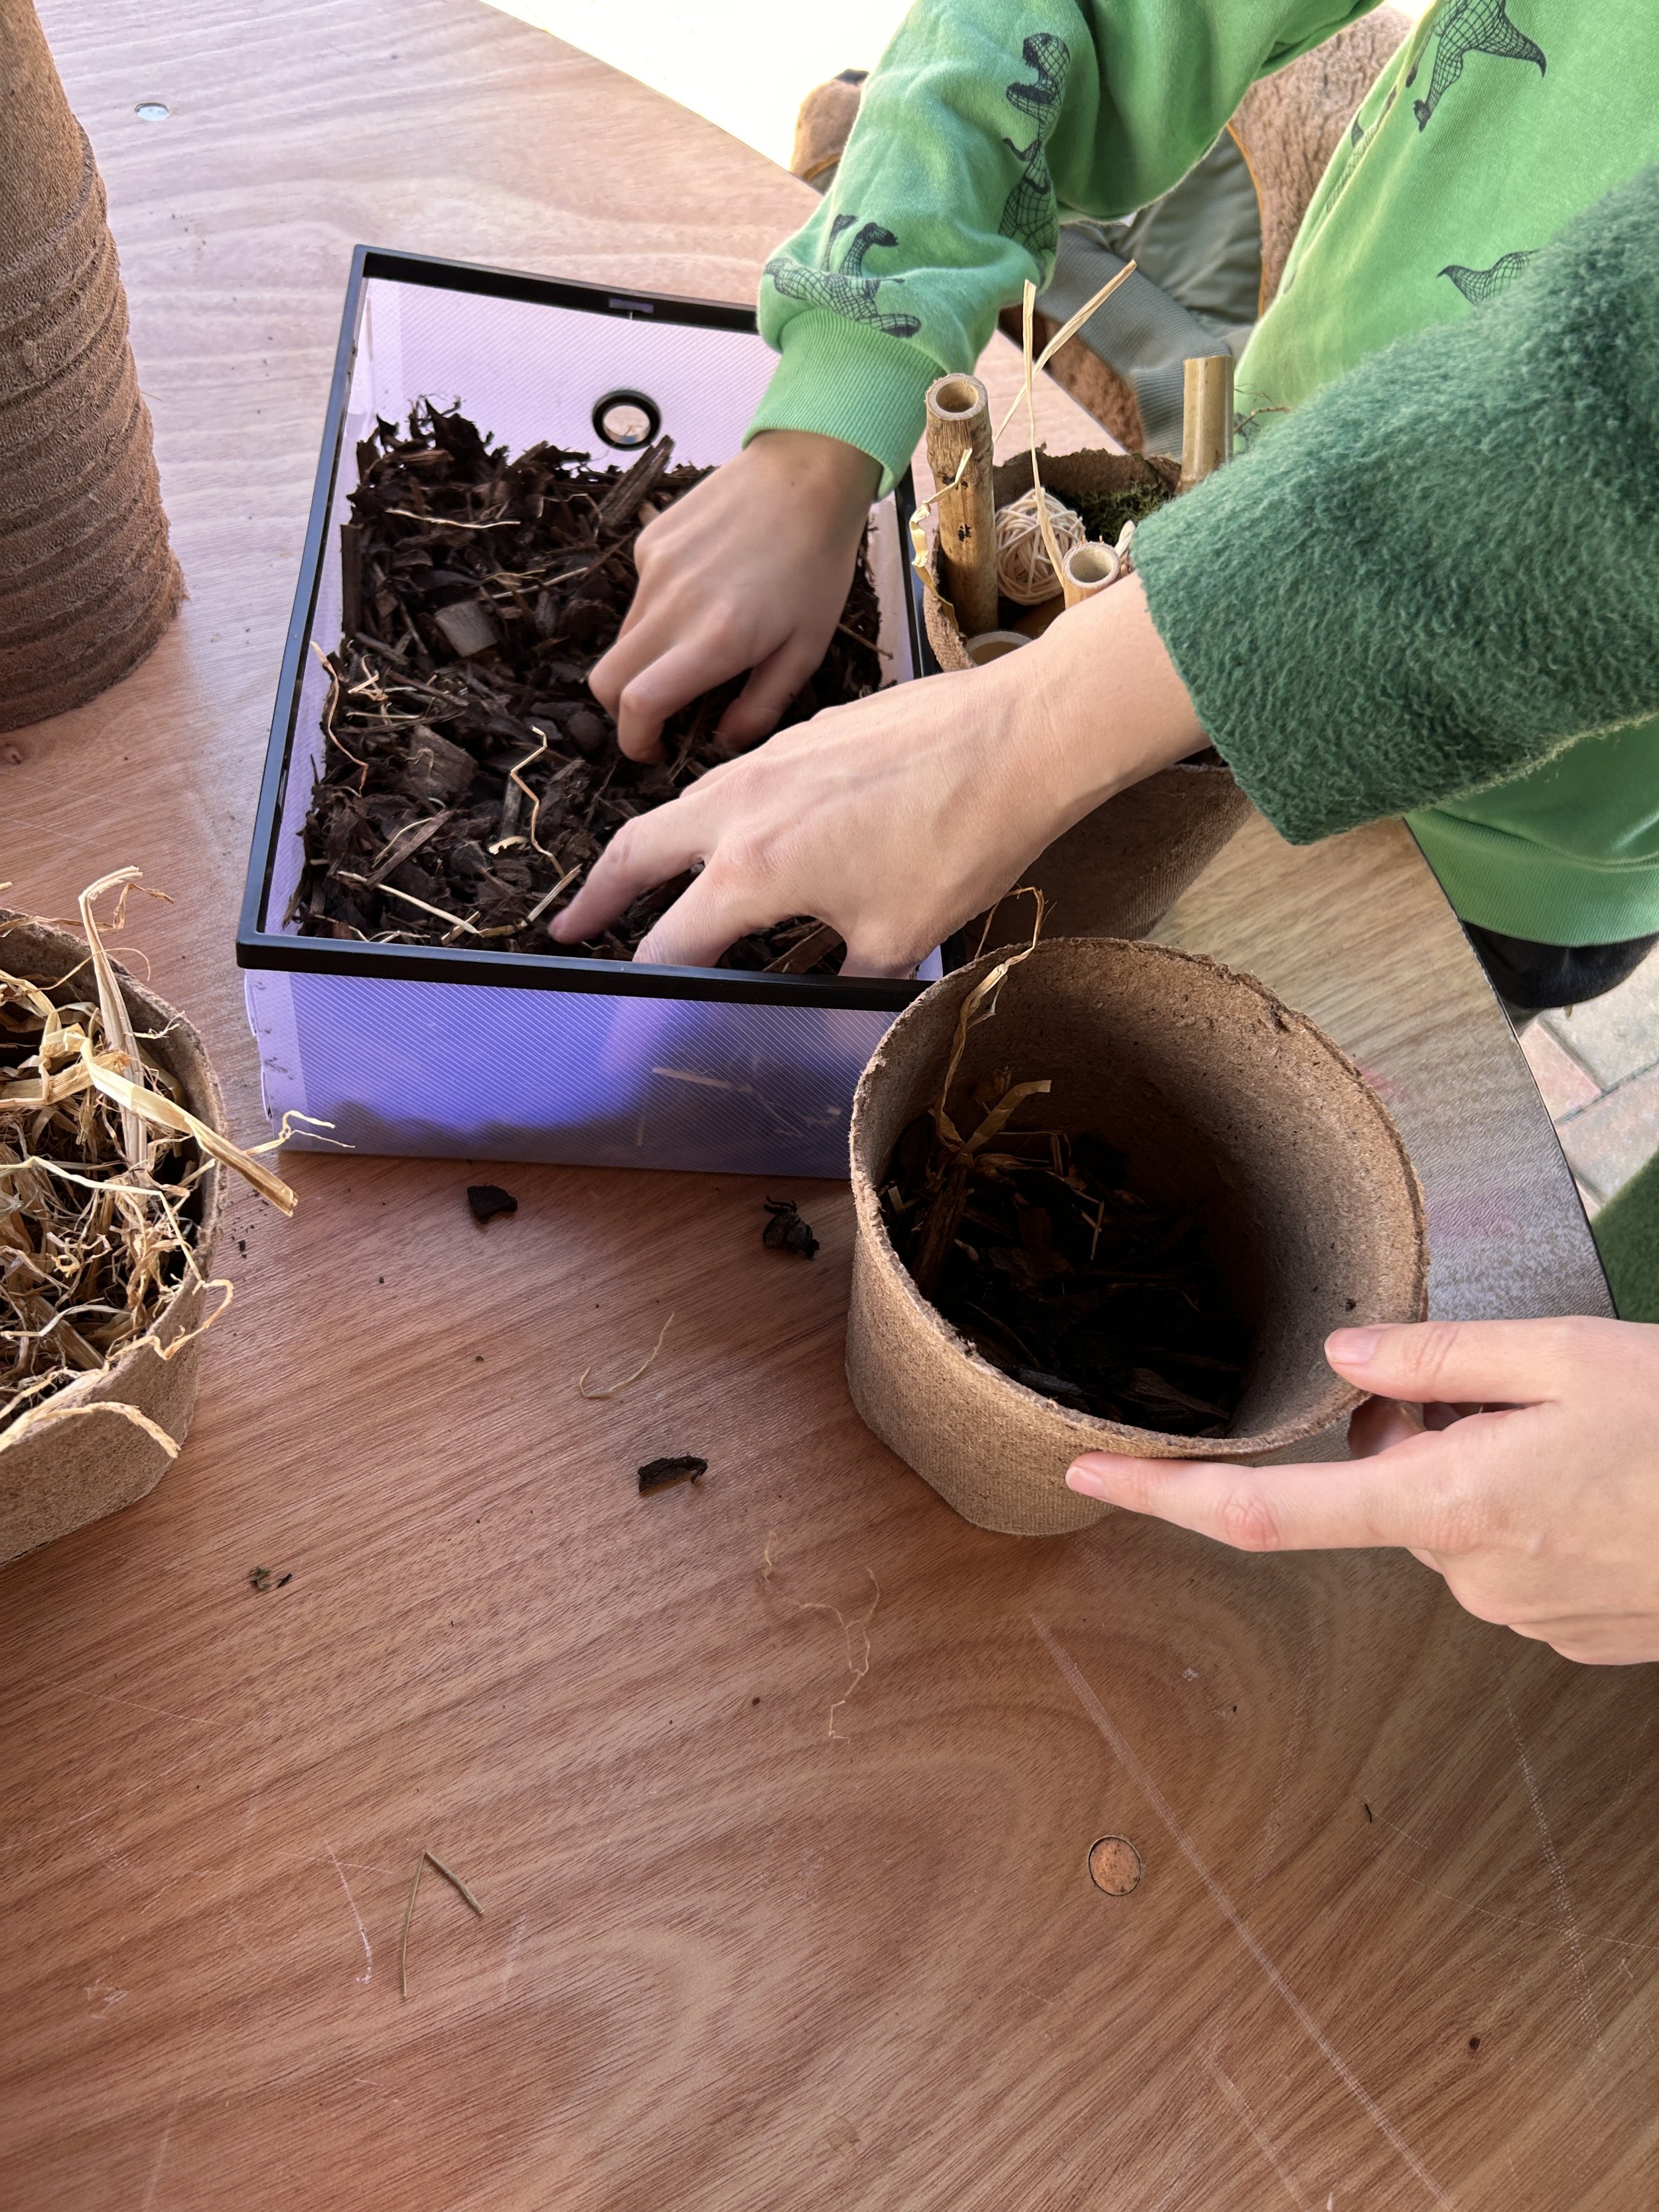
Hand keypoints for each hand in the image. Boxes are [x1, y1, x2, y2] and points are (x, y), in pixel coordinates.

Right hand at [554, 574, 1204, 973]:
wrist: (1018, 739)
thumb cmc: (962, 840)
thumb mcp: (898, 938)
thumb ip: (842, 975)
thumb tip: (825, 996)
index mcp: (751, 870)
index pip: (670, 944)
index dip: (642, 993)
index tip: (625, 1022)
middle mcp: (740, 808)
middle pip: (637, 853)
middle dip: (598, 896)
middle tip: (570, 928)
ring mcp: (768, 760)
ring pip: (684, 806)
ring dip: (654, 847)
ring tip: (641, 876)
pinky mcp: (803, 733)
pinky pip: (735, 779)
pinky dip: (715, 813)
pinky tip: (740, 831)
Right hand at [590, 429, 880, 760]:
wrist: (806, 474)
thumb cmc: (817, 564)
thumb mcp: (807, 649)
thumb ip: (762, 706)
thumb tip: (723, 740)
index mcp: (714, 640)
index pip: (638, 705)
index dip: (636, 741)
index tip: (656, 750)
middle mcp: (673, 606)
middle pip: (606, 680)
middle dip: (623, 711)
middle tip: (661, 714)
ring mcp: (655, 570)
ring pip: (624, 639)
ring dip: (647, 660)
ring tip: (698, 645)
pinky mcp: (651, 541)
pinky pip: (639, 596)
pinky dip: (660, 613)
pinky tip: (706, 592)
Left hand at [1067, 1317, 1658, 1665]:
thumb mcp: (1562, 1355)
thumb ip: (1434, 1363)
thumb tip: (1337, 1368)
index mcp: (1450, 1504)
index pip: (1270, 1513)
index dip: (1166, 1496)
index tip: (1087, 1476)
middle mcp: (1468, 1574)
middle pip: (1383, 1492)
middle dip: (1413, 1435)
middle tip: (1509, 1389)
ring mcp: (1517, 1614)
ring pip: (1446, 1518)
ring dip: (1479, 1467)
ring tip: (1577, 1436)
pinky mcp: (1562, 1632)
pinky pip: (1502, 1553)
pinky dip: (1525, 1507)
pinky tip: (1597, 1482)